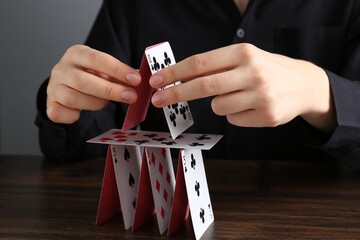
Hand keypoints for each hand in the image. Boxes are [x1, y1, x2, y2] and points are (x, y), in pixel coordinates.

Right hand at [46, 45, 140, 123]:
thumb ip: (120, 75)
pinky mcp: (50, 105)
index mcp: (77, 54)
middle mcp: (61, 69)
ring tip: (105, 103)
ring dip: (94, 103)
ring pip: (72, 98)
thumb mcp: (105, 70)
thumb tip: (140, 80)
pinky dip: (73, 116)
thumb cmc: (90, 76)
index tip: (135, 79)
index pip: (97, 59)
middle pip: (83, 80)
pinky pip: (59, 113)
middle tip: (131, 96)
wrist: (67, 85)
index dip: (117, 70)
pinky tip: (81, 113)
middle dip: (110, 90)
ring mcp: (53, 87)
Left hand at [149, 43, 334, 131]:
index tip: (156, 81)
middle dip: (176, 94)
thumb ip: (216, 66)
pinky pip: (233, 119)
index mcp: (244, 52)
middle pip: (204, 85)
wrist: (304, 85)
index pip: (200, 62)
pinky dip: (235, 114)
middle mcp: (253, 71)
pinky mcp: (267, 115)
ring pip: (218, 106)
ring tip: (238, 96)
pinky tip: (251, 107)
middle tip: (158, 100)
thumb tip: (178, 77)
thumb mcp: (245, 58)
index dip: (175, 73)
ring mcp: (261, 95)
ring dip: (218, 104)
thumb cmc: (266, 70)